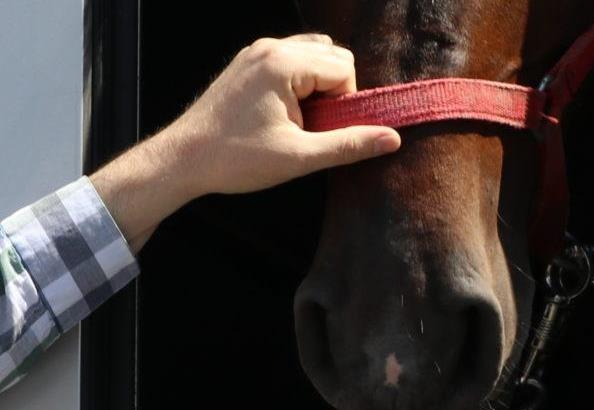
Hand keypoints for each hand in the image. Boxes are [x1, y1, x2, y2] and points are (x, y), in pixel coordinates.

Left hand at [91, 34, 400, 251]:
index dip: (345, 104)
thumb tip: (392, 138)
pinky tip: (283, 112)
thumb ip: (348, 145)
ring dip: (318, 86)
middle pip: (332, 56)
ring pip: (313, 55)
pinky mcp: (246, 63)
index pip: (344, 69)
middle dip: (333, 93)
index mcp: (284, 64)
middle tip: (311, 128)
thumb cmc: (237, 159)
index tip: (322, 131)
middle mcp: (270, 48)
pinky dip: (299, 81)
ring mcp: (255, 52)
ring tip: (298, 121)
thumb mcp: (299, 158)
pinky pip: (290, 60)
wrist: (183, 159)